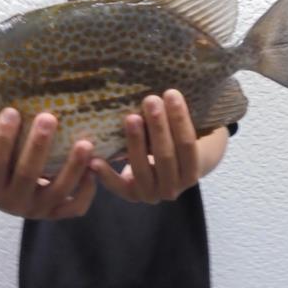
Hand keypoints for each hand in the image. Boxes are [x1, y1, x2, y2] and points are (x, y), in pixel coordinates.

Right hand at [0, 108, 96, 219]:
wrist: (21, 199)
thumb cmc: (11, 166)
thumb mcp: (3, 158)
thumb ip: (8, 139)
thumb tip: (15, 95)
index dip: (1, 139)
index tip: (11, 111)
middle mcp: (14, 204)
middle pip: (27, 175)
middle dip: (38, 145)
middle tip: (49, 118)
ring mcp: (38, 211)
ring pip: (58, 190)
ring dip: (73, 166)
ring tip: (85, 143)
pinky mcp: (58, 215)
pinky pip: (76, 206)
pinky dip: (86, 189)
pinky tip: (93, 168)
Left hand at [90, 89, 199, 203]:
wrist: (166, 175)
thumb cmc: (172, 146)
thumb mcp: (179, 138)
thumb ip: (175, 122)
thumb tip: (165, 91)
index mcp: (192, 172)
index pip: (187, 145)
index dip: (180, 119)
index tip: (171, 93)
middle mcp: (173, 188)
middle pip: (165, 156)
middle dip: (158, 126)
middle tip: (150, 100)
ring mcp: (151, 194)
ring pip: (142, 168)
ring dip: (136, 142)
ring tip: (131, 117)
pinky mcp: (130, 196)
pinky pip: (117, 186)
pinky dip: (106, 174)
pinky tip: (95, 160)